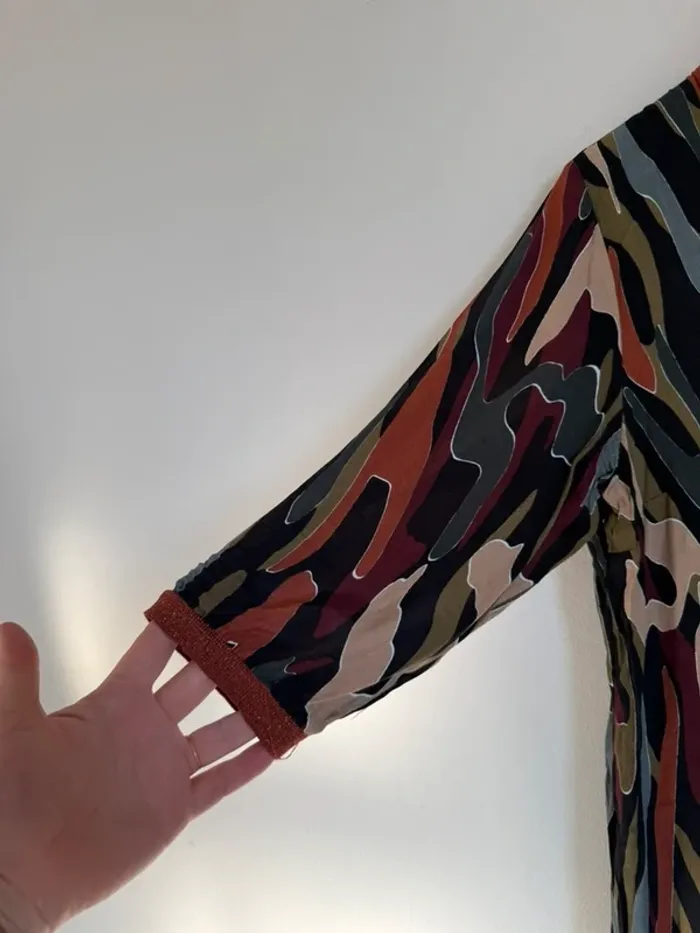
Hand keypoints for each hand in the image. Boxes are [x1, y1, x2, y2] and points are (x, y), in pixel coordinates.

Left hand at [0, 621, 272, 931]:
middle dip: (229, 659)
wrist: (22, 873)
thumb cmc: (15, 797)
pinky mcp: (174, 808)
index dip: (182, 626)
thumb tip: (9, 629)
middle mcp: (147, 728)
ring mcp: (164, 768)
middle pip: (198, 683)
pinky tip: (276, 742)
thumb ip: (19, 679)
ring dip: (249, 709)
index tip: (214, 600)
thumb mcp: (15, 730)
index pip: (155, 652)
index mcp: (116, 703)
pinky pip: (220, 781)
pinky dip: (248, 765)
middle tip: (265, 634)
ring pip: (219, 730)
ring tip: (284, 684)